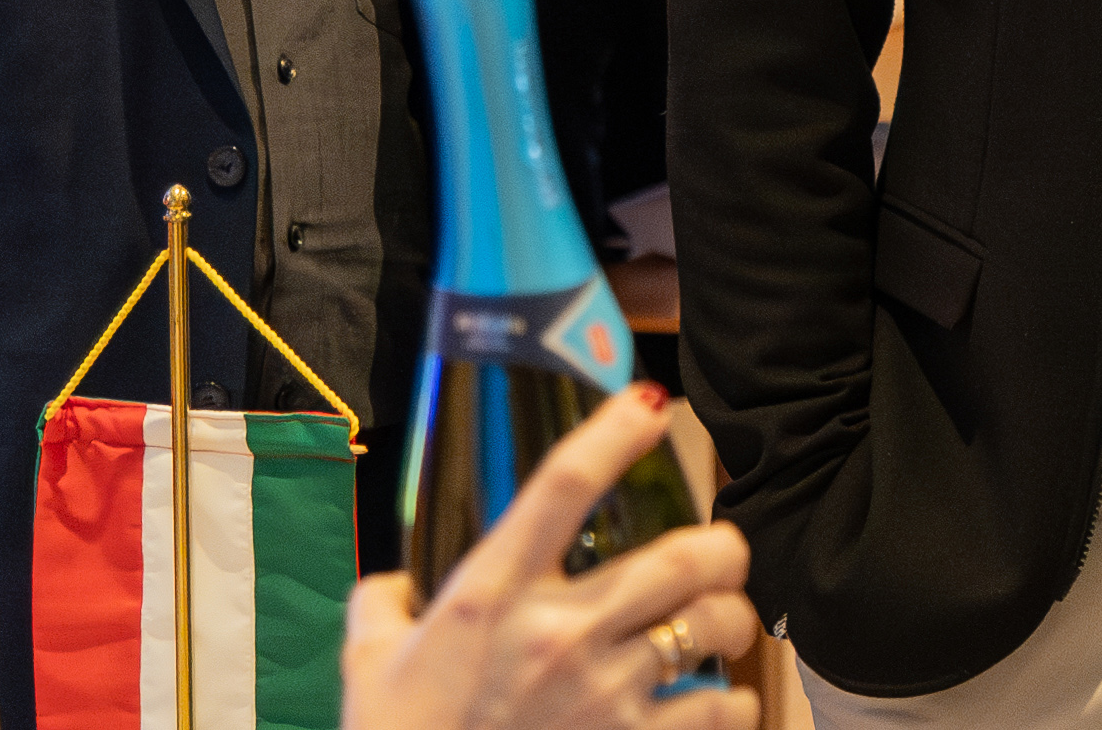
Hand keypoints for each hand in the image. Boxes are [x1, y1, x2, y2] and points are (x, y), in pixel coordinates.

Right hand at [342, 385, 760, 729]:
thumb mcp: (367, 662)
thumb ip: (383, 608)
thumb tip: (393, 588)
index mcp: (491, 594)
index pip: (562, 486)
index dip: (613, 433)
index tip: (648, 403)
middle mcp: (556, 632)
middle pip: (685, 557)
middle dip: (722, 548)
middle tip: (722, 553)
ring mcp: (600, 692)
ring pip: (713, 626)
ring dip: (731, 620)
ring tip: (724, 623)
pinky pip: (718, 710)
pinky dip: (733, 704)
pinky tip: (722, 701)